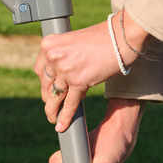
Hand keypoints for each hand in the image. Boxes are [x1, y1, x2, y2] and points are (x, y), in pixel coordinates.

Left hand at [32, 18, 122, 132]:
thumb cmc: (103, 37)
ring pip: (55, 97)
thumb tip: (62, 74)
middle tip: (51, 107)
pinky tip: (62, 126)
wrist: (121, 36)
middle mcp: (53, 57)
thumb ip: (64, 55)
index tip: (48, 90)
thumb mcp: (74, 41)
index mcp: (49, 44)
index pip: (40, 70)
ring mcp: (65, 70)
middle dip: (49, 98)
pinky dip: (65, 117)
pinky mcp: (79, 81)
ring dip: (53, 110)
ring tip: (53, 119)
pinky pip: (70, 103)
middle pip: (46, 85)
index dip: (45, 83)